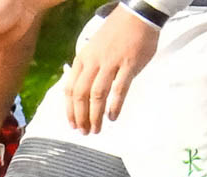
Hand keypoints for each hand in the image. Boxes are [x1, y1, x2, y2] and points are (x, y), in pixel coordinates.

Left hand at [63, 5, 158, 134]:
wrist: (138, 14)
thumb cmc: (115, 33)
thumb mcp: (92, 49)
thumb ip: (86, 69)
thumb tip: (81, 93)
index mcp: (82, 59)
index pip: (69, 90)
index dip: (69, 111)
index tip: (72, 124)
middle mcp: (93, 62)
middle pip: (80, 96)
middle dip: (80, 117)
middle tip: (84, 132)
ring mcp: (111, 63)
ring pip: (97, 95)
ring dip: (95, 116)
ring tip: (96, 129)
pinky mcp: (129, 64)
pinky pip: (119, 89)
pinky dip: (114, 105)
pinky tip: (112, 117)